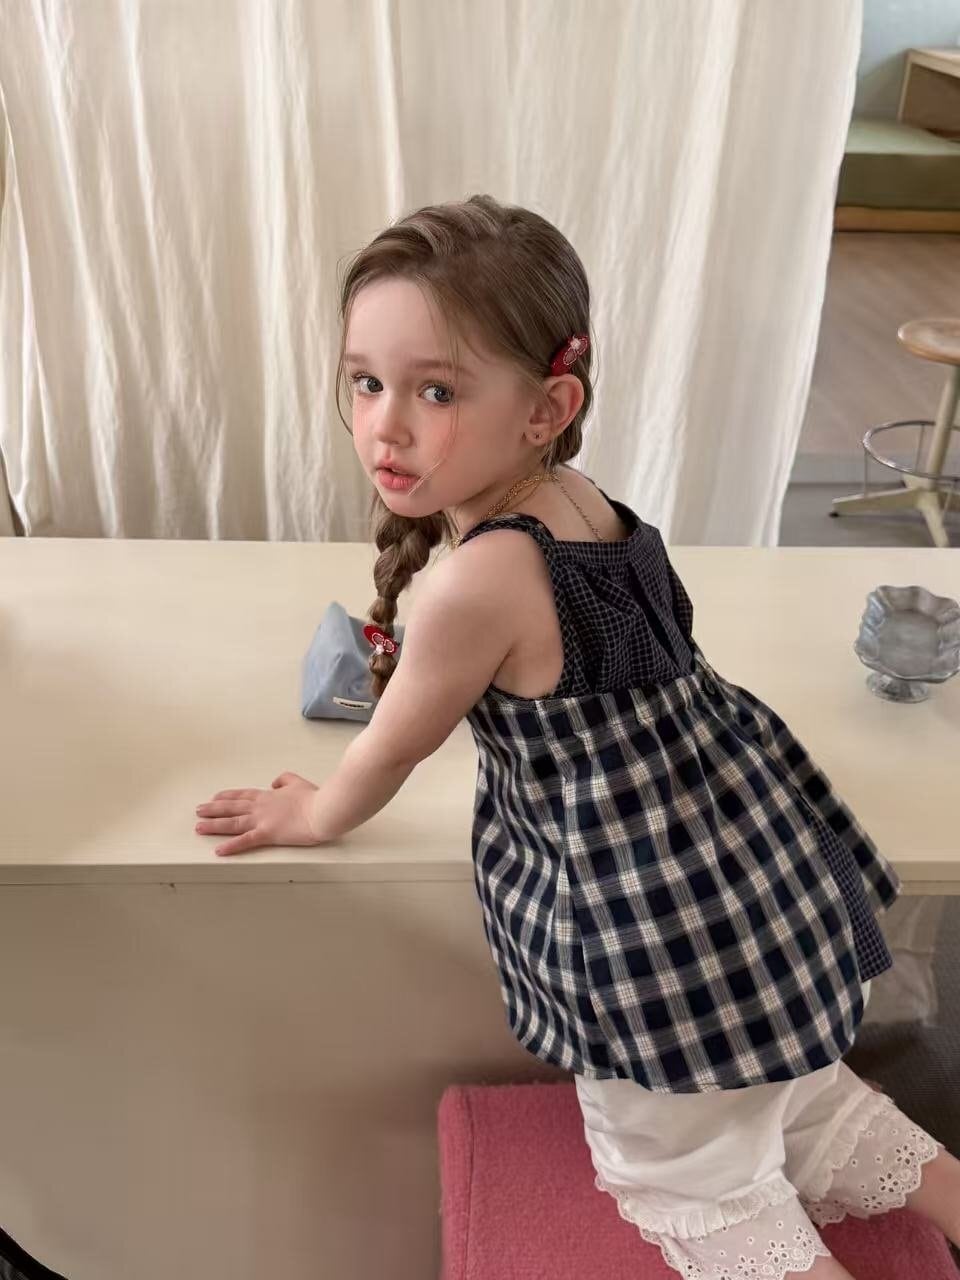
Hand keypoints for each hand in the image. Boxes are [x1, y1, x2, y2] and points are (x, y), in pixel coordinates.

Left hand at [195, 771, 320, 856]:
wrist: (322, 809)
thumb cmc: (314, 798)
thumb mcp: (297, 782)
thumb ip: (284, 779)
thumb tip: (274, 781)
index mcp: (268, 796)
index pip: (242, 795)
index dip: (227, 797)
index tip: (214, 798)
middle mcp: (261, 807)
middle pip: (231, 808)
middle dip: (213, 809)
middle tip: (198, 811)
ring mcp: (262, 820)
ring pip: (232, 823)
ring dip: (214, 825)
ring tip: (199, 828)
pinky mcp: (268, 834)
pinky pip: (245, 841)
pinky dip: (231, 846)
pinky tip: (219, 850)